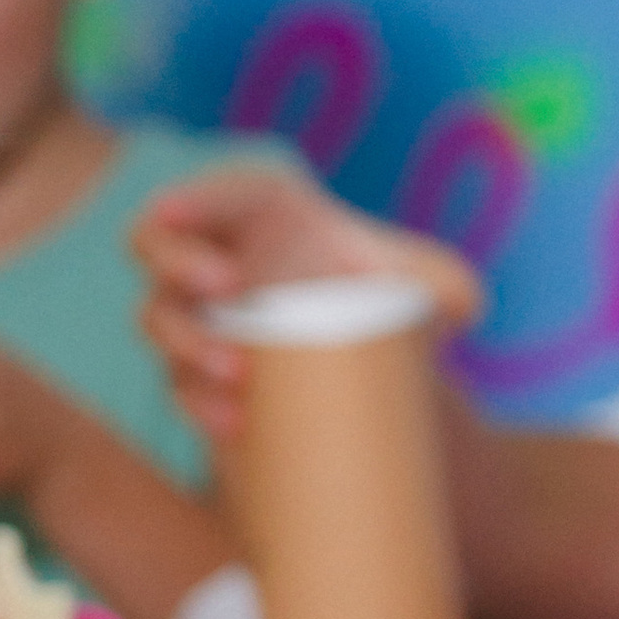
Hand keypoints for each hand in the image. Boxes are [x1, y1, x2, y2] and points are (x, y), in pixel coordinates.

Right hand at [132, 165, 483, 443]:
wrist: (386, 375)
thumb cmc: (399, 303)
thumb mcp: (436, 289)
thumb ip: (447, 284)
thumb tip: (460, 305)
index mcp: (267, 216)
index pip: (218, 196)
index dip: (188, 197)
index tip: (171, 209)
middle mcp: (220, 258)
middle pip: (158, 246)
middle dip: (180, 261)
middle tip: (228, 286)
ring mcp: (201, 318)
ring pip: (159, 317)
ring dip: (187, 340)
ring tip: (238, 369)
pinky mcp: (199, 377)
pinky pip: (178, 385)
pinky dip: (199, 402)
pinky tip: (235, 422)